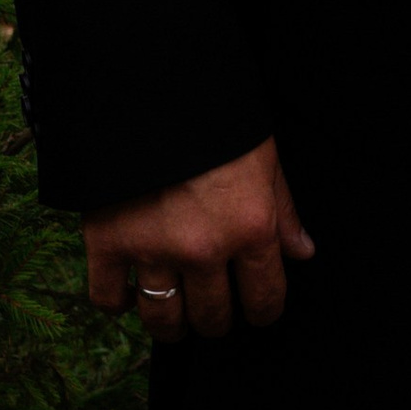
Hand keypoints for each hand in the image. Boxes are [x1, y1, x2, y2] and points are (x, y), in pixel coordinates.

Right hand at [82, 135, 312, 343]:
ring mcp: (153, 250)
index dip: (263, 311)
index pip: (265, 297)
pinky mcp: (107, 242)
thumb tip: (302, 252)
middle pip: (212, 315)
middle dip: (217, 319)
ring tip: (176, 317)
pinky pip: (108, 298)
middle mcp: (204, 248)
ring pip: (163, 319)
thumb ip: (283, 210)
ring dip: (172, 325)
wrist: (153, 84)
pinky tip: (129, 293)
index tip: (258, 312)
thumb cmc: (219, 117)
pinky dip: (118, 302)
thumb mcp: (265, 155)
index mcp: (250, 226)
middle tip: (215, 310)